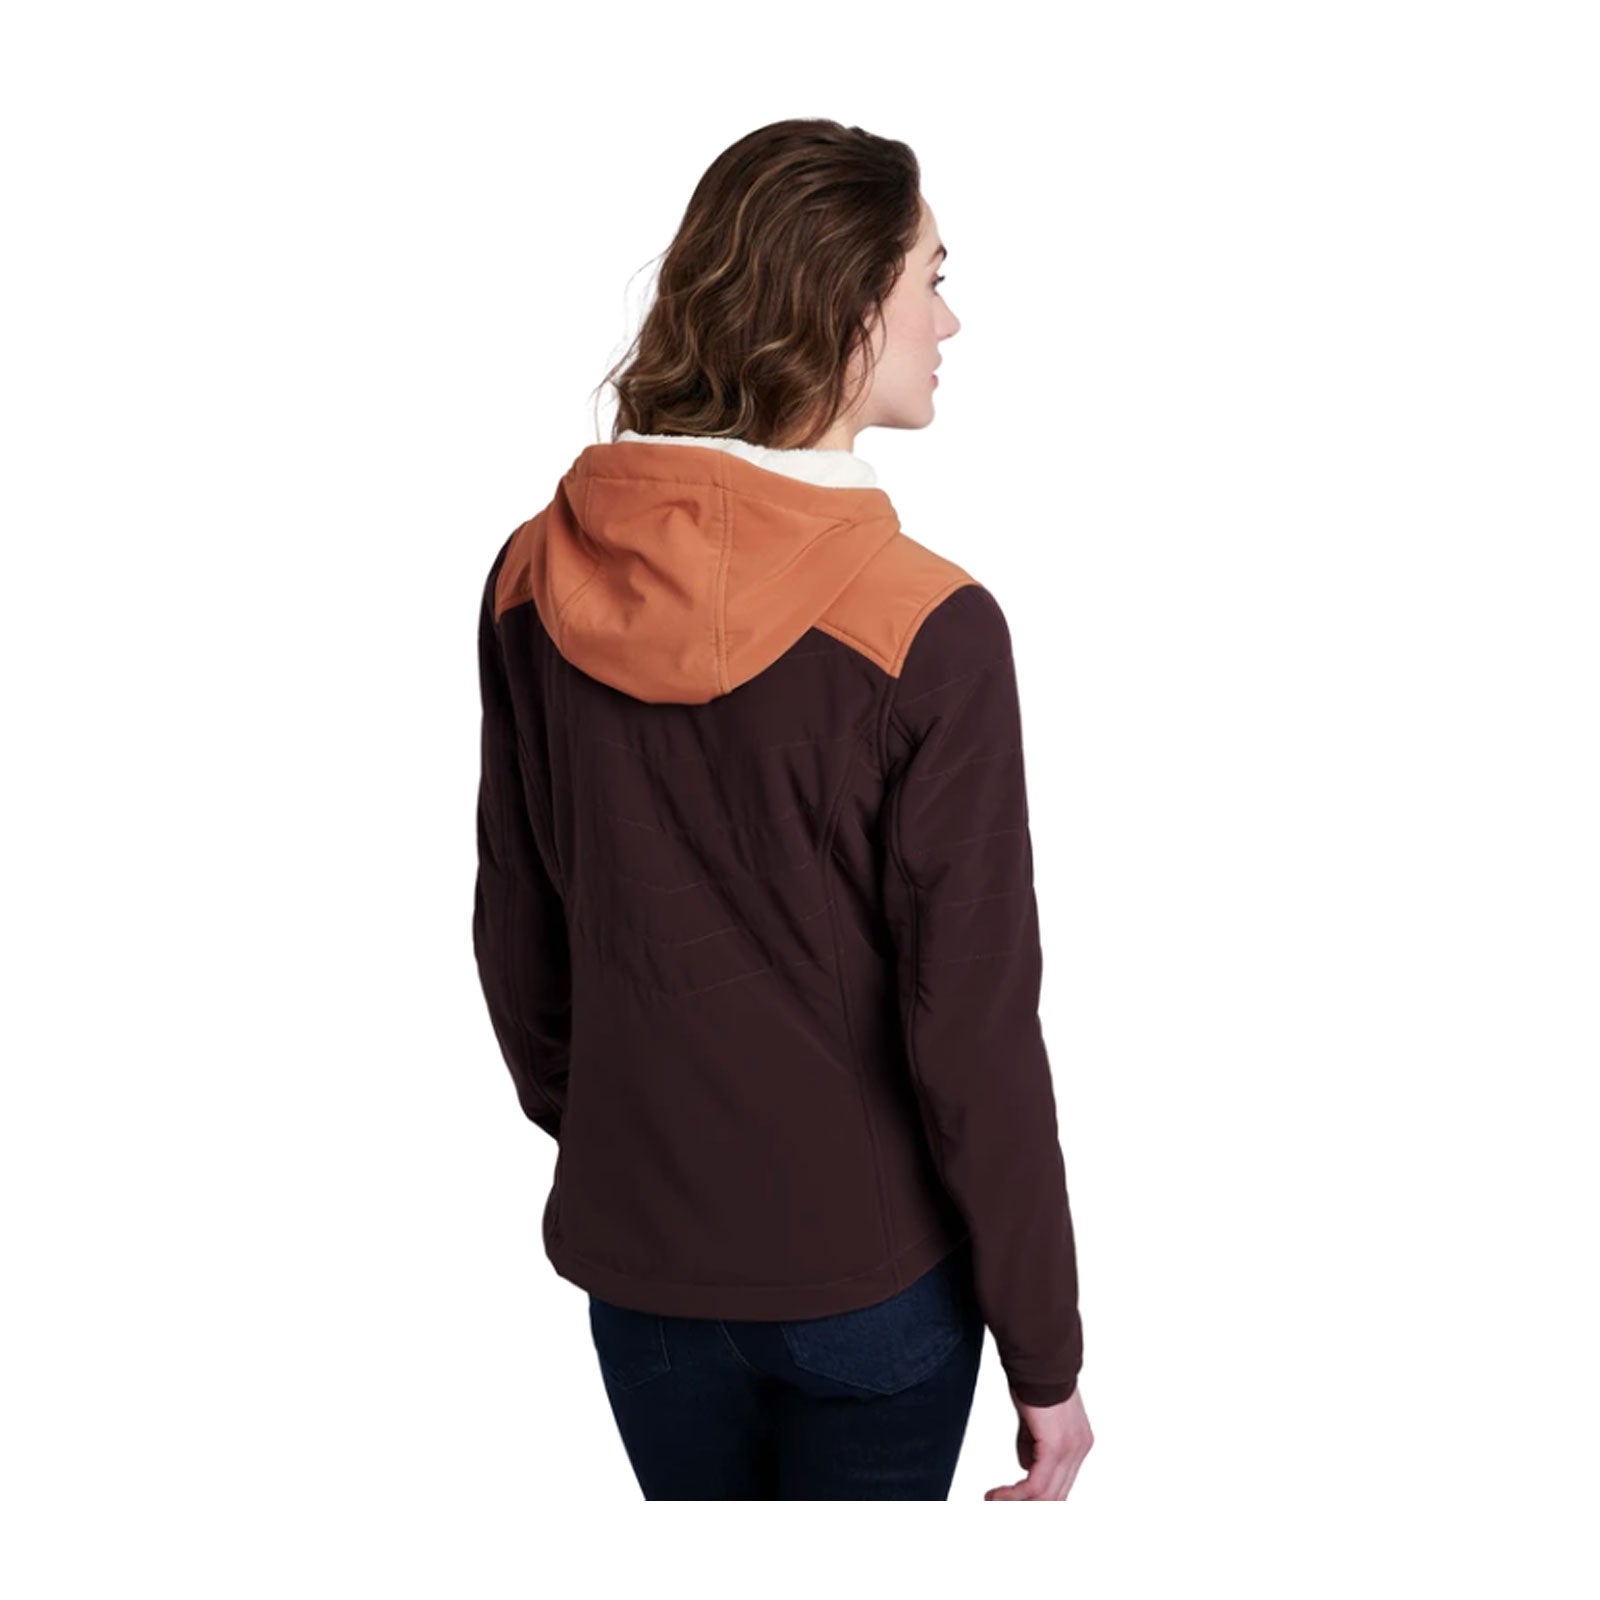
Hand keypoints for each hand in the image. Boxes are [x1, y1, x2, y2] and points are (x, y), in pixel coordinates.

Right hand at [984, 1383, 1092, 1500]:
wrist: (1037, 1358)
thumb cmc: (1032, 1379)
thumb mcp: (1034, 1419)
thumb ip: (1032, 1443)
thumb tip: (1024, 1466)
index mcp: (1078, 1442)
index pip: (1060, 1484)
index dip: (1035, 1497)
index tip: (1008, 1499)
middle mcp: (1080, 1449)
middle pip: (1056, 1496)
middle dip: (1025, 1506)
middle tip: (997, 1505)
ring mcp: (1071, 1450)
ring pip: (1046, 1496)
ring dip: (1016, 1504)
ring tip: (992, 1501)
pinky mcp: (1056, 1448)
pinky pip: (1036, 1486)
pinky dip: (1014, 1495)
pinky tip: (996, 1495)